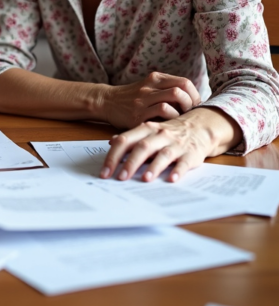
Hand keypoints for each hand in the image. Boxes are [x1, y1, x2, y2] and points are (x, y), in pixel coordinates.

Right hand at [100, 72, 201, 130]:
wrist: (106, 102)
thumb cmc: (132, 97)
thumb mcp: (148, 86)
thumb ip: (166, 89)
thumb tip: (193, 100)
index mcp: (155, 78)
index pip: (184, 82)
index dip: (194, 95)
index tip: (194, 106)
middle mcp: (150, 87)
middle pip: (181, 89)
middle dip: (191, 104)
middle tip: (189, 114)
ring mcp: (143, 100)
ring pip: (173, 97)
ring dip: (182, 111)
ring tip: (179, 120)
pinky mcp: (138, 114)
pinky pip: (162, 112)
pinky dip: (170, 119)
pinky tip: (167, 125)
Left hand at [100, 107, 240, 182]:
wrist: (200, 126)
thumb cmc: (168, 132)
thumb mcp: (148, 130)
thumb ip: (131, 137)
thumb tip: (111, 142)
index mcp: (145, 129)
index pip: (125, 141)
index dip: (113, 156)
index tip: (104, 172)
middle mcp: (159, 135)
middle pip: (142, 147)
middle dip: (130, 163)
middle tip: (120, 178)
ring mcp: (176, 144)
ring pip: (163, 155)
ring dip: (153, 167)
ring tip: (144, 179)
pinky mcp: (191, 154)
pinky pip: (184, 163)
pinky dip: (178, 171)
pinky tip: (172, 180)